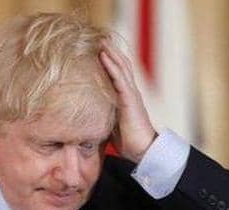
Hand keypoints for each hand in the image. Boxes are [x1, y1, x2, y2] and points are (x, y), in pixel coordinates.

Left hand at [99, 39, 156, 162]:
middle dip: (111, 52)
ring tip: (101, 41)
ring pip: (121, 68)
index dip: (111, 62)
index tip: (100, 50)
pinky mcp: (130, 100)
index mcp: (126, 98)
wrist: (143, 150)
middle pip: (121, 66)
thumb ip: (102, 116)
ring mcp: (131, 95)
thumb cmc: (128, 141)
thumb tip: (85, 117)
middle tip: (100, 39)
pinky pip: (120, 79)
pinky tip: (104, 56)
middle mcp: (130, 93)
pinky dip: (111, 66)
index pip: (118, 75)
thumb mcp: (111, 125)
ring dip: (111, 53)